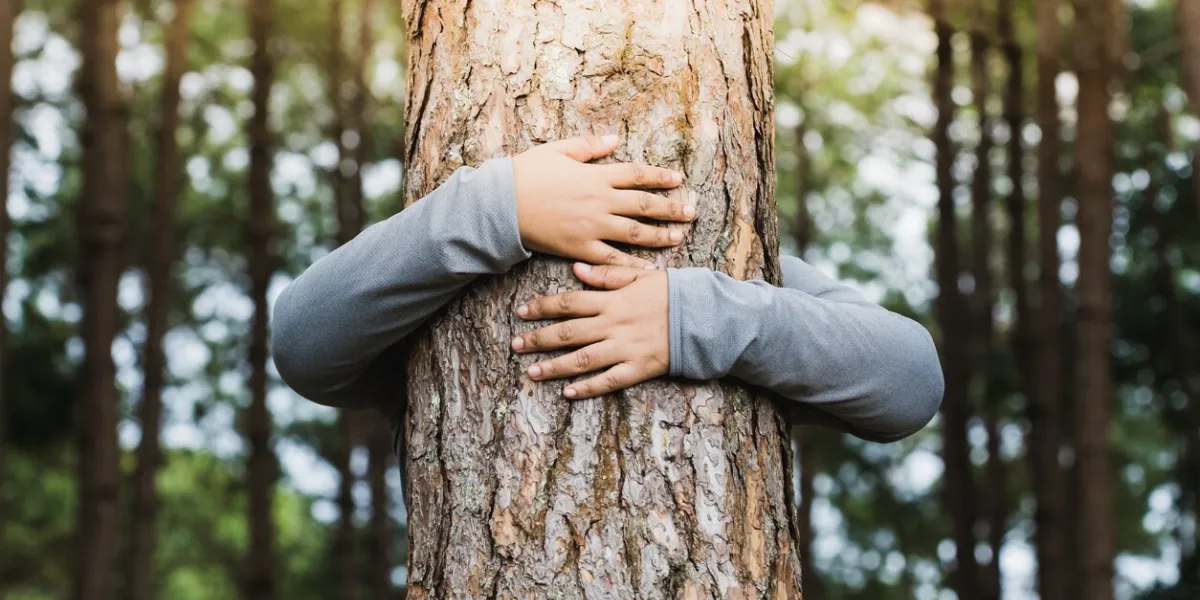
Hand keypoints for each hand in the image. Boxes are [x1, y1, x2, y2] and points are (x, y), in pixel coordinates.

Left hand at [510, 263, 669, 398]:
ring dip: (554, 367)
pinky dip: (588, 388)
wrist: (704, 317)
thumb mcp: (641, 276)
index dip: (542, 307)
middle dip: (538, 339)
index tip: (522, 311)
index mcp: (612, 300)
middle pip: (567, 332)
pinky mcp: (638, 368)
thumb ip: (607, 274)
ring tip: (531, 373)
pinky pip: (609, 381)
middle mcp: (613, 325)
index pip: (568, 302)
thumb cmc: (673, 293)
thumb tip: (576, 270)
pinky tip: (569, 394)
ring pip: (582, 359)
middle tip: (516, 345)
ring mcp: (624, 348)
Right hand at [512, 135, 695, 268]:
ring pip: (635, 233)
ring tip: (678, 236)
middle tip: (691, 212)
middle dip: (670, 208)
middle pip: (644, 205)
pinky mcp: (580, 248)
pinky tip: (649, 268)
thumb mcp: (557, 150)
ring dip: (660, 235)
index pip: (637, 175)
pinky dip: (632, 264)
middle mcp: (600, 201)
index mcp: (596, 175)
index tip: (679, 179)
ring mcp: (592, 227)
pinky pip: (612, 259)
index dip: (661, 177)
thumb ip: (589, 147)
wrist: (501, 204)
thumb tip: (615, 139)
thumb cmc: (526, 173)